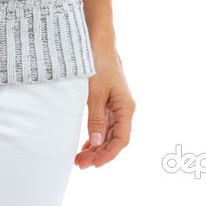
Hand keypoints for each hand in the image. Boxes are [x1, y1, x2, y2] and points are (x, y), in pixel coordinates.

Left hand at [75, 41, 135, 168]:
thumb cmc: (97, 63)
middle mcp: (124, 108)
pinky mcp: (108, 98)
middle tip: (80, 164)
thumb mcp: (94, 93)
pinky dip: (96, 134)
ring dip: (96, 145)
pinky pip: (104, 123)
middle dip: (99, 153)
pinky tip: (86, 143)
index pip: (121, 140)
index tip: (94, 165)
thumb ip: (96, 119)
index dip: (108, 155)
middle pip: (114, 138)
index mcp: (126, 107)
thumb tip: (97, 143)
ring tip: (80, 158)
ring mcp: (116, 103)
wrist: (97, 39)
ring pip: (109, 132)